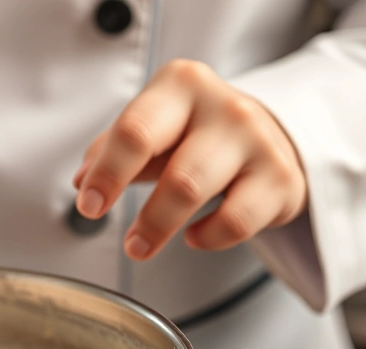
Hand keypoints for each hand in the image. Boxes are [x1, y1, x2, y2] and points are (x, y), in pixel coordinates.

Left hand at [72, 59, 306, 259]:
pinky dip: (209, 237)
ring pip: (202, 195)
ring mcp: (259, 141)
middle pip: (176, 173)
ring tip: (143, 245)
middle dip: (146, 217)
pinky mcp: (282, 178)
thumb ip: (112, 150)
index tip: (89, 205)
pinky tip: (195, 235)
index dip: (108, 174)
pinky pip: (236, 222)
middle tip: (128, 244)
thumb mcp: (152, 125)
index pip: (136, 132)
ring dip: (163, 228)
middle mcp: (226, 107)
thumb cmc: (194, 130)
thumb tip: (83, 180)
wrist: (264, 131)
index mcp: (182, 85)